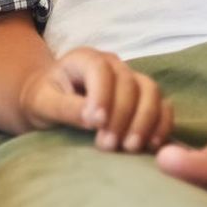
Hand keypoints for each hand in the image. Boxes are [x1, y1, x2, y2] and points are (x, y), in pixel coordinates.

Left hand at [18, 47, 173, 151]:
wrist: (52, 101)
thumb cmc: (44, 100)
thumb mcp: (43, 103)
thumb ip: (65, 108)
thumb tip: (93, 119)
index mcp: (84, 58)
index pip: (100, 69)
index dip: (102, 95)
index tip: (96, 124)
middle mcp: (112, 64)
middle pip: (129, 83)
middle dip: (121, 116)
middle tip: (107, 145)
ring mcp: (131, 78)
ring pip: (151, 91)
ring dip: (144, 121)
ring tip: (129, 148)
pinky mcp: (144, 97)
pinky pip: (163, 106)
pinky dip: (162, 125)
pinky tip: (151, 146)